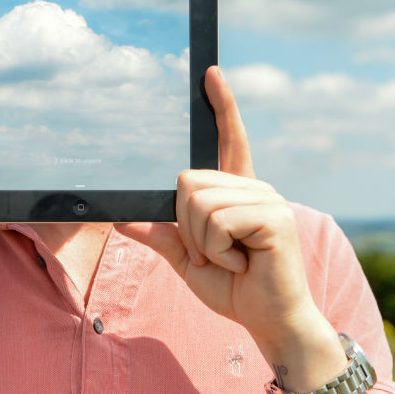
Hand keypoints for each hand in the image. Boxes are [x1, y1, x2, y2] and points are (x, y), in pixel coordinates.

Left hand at [117, 66, 324, 349]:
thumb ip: (162, 235)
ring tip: (231, 259)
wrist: (269, 322)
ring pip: (197, 202)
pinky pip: (216, 222)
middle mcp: (255, 186)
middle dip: (187, 226)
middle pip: (187, 182)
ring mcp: (267, 199)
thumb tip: (121, 219)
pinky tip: (243, 262)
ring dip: (201, 242)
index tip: (209, 71)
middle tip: (215, 253)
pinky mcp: (274, 217)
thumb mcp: (189, 259)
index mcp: (238, 191)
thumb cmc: (235, 289)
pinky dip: (216, 250)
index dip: (221, 104)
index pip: (229, 138)